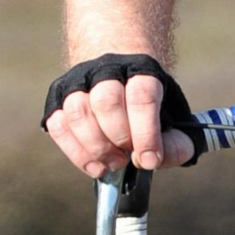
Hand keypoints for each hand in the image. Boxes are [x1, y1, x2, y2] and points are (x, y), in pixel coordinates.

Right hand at [41, 52, 198, 177]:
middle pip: (106, 102)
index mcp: (140, 69)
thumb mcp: (173, 115)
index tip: (149, 159)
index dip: (146, 132)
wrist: (118, 74)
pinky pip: (58, 124)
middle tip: (128, 158)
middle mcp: (105, 69)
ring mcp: (77, 83)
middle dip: (119, 138)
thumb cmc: (148, 103)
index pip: (141, 96)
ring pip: (77, 111)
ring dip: (95, 146)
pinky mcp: (57, 99)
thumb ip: (177, 142)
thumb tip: (154, 161)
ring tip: (113, 163)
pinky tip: (94, 165)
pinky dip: (74, 150)